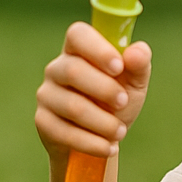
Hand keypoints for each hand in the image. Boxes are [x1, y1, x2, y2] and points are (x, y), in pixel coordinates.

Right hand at [35, 21, 151, 160]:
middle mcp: (57, 69)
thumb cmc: (117, 103)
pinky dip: (92, 143)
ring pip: (72, 106)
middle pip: (73, 71)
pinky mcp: (43, 121)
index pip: (78, 35)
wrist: (102, 139)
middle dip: (104, 89)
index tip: (119, 66)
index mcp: (79, 51)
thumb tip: (137, 51)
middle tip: (124, 103)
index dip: (97, 48)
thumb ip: (139, 66)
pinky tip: (109, 147)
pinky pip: (64, 132)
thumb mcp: (134, 84)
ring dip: (103, 122)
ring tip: (120, 132)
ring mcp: (47, 95)